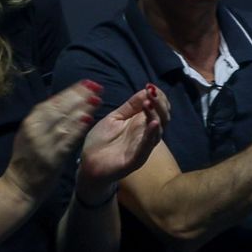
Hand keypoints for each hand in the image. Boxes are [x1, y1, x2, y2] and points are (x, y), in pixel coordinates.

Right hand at [6, 81, 102, 203]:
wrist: (20, 185)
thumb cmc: (27, 158)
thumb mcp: (30, 134)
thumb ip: (44, 119)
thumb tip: (62, 101)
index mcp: (30, 122)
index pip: (52, 102)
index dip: (70, 91)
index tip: (86, 83)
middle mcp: (35, 130)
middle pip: (59, 108)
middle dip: (79, 96)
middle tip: (96, 86)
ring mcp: (43, 144)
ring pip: (65, 122)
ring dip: (82, 109)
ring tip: (96, 99)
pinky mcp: (52, 158)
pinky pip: (67, 140)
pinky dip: (78, 128)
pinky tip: (89, 120)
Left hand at [75, 84, 168, 199]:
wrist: (89, 164)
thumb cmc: (102, 141)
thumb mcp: (115, 117)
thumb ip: (130, 106)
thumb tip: (145, 90)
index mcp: (141, 124)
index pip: (158, 109)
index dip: (158, 97)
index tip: (151, 87)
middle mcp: (145, 135)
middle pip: (163, 119)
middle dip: (160, 104)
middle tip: (152, 93)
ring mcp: (142, 148)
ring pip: (157, 132)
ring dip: (155, 116)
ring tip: (148, 103)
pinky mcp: (135, 160)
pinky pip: (146, 147)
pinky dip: (150, 135)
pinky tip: (152, 123)